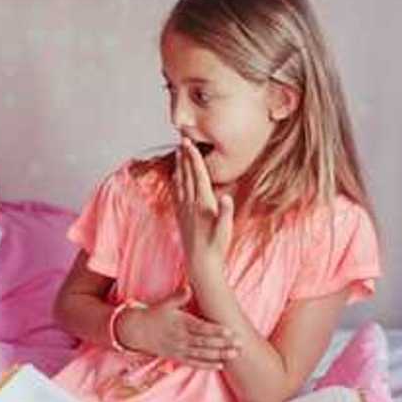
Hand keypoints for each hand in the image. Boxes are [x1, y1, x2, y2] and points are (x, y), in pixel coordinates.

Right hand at [116, 289, 239, 369]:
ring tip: (234, 355)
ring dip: (219, 355)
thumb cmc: (154, 315)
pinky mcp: (177, 357)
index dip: (216, 331)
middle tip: (240, 344)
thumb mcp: (165, 304)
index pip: (201, 328)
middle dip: (223, 344)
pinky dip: (207, 365)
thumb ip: (179, 296)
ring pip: (202, 354)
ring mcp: (179, 349)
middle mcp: (180, 338)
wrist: (136, 331)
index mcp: (180, 323)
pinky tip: (220, 365)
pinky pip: (194, 363)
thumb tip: (188, 286)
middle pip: (204, 343)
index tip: (230, 331)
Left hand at [174, 138, 234, 272]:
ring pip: (180, 181)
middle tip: (182, 139)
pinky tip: (175, 174)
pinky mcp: (181, 215)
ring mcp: (184, 209)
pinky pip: (177, 192)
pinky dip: (176, 180)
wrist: (201, 263)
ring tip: (179, 151)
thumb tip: (227, 197)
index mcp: (203, 203)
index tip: (189, 144)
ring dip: (180, 165)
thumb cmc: (217, 246)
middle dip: (185, 156)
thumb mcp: (225, 230)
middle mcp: (191, 204)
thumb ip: (226, 213)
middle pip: (187, 174)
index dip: (193, 158)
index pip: (198, 175)